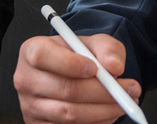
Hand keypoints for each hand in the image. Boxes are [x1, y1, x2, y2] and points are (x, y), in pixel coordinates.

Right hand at [15, 33, 142, 123]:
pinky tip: (109, 113)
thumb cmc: (79, 55)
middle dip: (102, 92)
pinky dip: (95, 123)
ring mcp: (30, 107)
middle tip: (130, 90)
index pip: (43, 57)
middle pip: (64, 90)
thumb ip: (107, 48)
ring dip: (104, 110)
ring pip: (70, 114)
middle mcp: (26, 79)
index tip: (96, 69)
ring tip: (125, 102)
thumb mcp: (93, 42)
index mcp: (32, 51)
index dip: (70, 64)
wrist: (71, 72)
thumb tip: (115, 66)